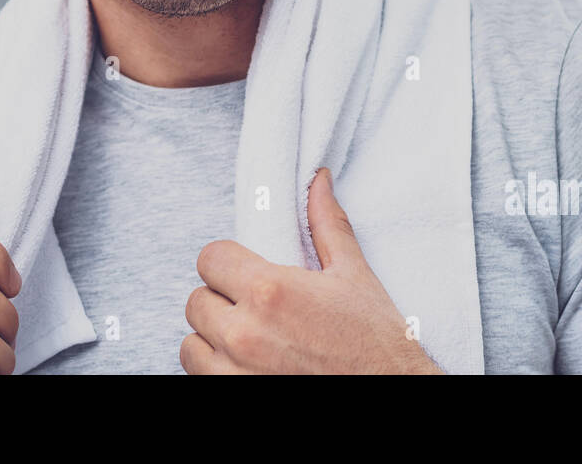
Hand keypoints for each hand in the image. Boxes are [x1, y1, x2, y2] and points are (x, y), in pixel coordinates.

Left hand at [181, 167, 442, 373]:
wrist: (390, 394)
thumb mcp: (353, 276)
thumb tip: (318, 181)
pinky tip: (248, 366)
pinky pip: (198, 377)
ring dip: (213, 340)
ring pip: (191, 344)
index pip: (209, 258)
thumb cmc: (375, 344)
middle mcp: (244, 333)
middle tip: (253, 310)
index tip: (245, 274)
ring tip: (249, 341)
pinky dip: (217, 371)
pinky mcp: (233, 399)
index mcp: (270, 290)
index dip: (227, 263)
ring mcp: (234, 373)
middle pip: (196, 301)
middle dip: (221, 301)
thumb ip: (326, 224)